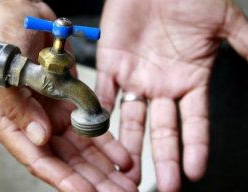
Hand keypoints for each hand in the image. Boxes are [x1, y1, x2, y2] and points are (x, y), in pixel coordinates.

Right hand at [0, 0, 137, 190]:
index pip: (38, 160)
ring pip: (82, 149)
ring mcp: (53, 114)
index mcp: (12, 123)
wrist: (17, 11)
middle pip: (66, 161)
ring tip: (127, 182)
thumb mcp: (4, 73)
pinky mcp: (69, 102)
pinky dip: (107, 142)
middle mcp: (34, 124)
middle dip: (92, 180)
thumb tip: (40, 139)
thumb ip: (19, 109)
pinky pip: (90, 127)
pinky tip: (124, 157)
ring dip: (104, 167)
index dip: (64, 179)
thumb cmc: (1, 39)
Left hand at [97, 0, 247, 190]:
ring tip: (127, 171)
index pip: (194, 122)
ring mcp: (134, 77)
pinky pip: (104, 94)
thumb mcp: (222, 20)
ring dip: (129, 145)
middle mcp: (161, 84)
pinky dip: (100, 114)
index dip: (195, 147)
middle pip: (162, 129)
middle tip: (164, 185)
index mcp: (189, 79)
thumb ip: (245, 44)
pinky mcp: (110, 65)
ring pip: (131, 119)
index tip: (195, 172)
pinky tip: (100, 136)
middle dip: (163, 157)